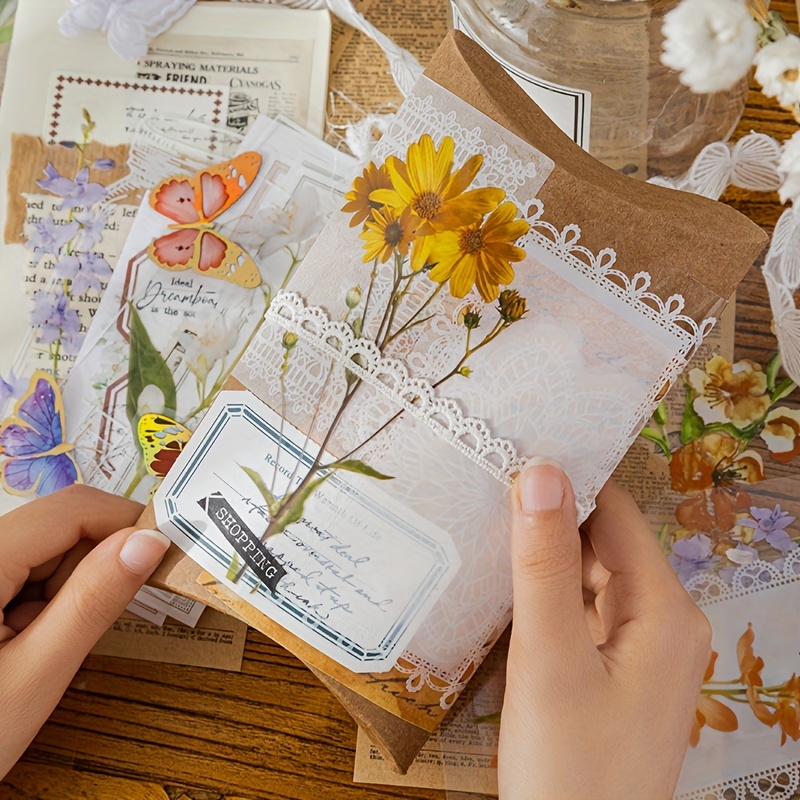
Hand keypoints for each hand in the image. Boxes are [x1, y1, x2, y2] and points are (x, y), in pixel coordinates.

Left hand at [0, 486, 169, 776]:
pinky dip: (49, 600)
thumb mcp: (37, 672)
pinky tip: (32, 640)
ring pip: (47, 549)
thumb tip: (152, 541)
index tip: (168, 553)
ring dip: (72, 586)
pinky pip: (27, 573)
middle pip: (59, 526)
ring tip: (52, 642)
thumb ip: (93, 601)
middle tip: (110, 615)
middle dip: (98, 561)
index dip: (125, 522)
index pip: (70, 510)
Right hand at [498, 462, 711, 799]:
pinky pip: (586, 614)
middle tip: (484, 489)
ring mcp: (644, 652)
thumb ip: (544, 563)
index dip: (568, 479)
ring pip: (593, 579)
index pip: (616, 514)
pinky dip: (551, 596)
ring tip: (487, 527)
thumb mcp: (549, 657)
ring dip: (547, 558)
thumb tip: (541, 470)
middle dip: (551, 519)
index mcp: (666, 610)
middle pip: (606, 544)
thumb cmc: (567, 765)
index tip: (510, 452)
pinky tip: (509, 588)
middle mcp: (666, 623)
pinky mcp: (618, 674)